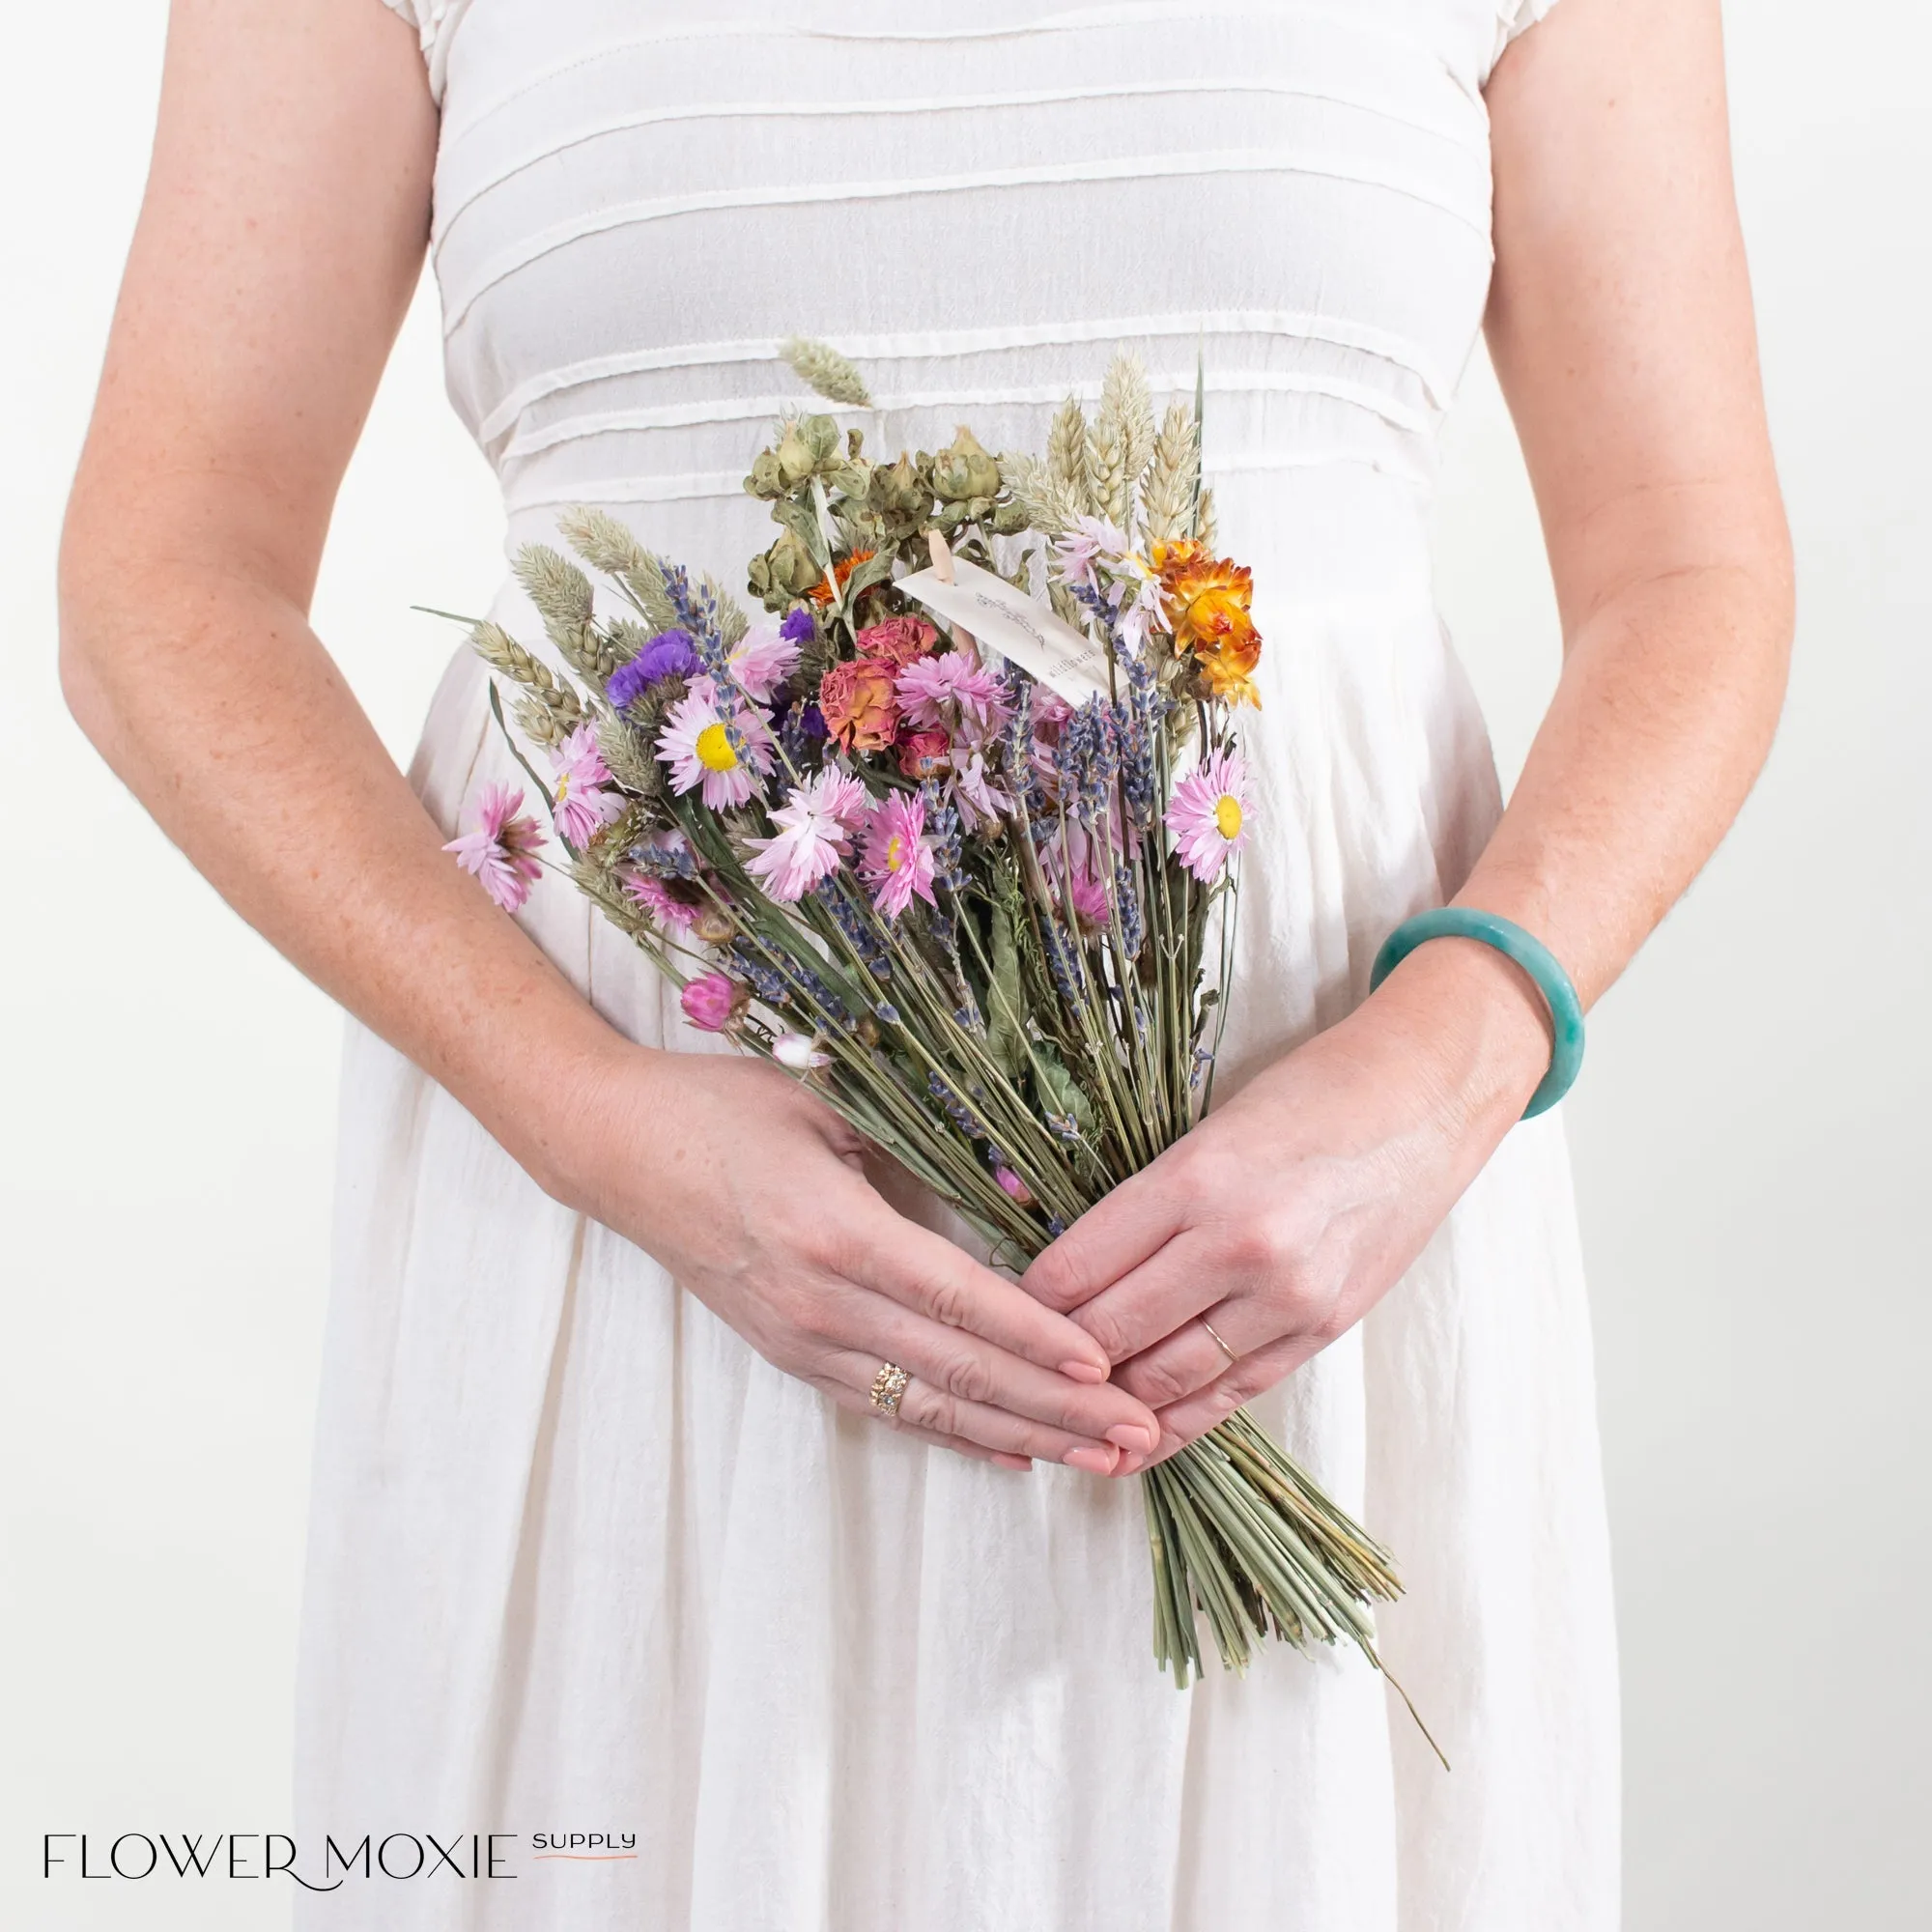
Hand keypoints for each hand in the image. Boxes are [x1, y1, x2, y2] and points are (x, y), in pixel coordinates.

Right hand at [555, 1046, 1161, 1474]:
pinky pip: (890, 1409)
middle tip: (1139, 1433)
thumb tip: (1014, 1177)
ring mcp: (803, 1341)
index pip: (958, 1299)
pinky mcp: (791, 1356)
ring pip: (931, 1406)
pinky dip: (960, 1435)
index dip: (1036, 1338)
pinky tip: (1018, 1455)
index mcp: (835, 1232)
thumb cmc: (723, 1110)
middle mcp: (821, 1303)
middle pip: (960, 1370)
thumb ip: (914, 1142)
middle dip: (1058, 1409)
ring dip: (1024, 1437)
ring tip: (1101, 1460)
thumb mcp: (825, 1101)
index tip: (1107, 1367)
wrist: (618, 1152)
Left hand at [1021, 940, 1552, 1469]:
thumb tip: (1068, 1264)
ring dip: (1110, 1402)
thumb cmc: (1310, 1095)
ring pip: (1167, 1378)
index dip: (1026, 1301)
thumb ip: (1147, 1199)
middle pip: (1114, 1332)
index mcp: (1196, 1179)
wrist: (1425, 1100)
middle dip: (1058, 1358)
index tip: (998, 1311)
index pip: (1079, 1267)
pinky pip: (1232, 1395)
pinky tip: (1136, 1441)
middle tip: (1018, 1369)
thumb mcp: (1209, 1128)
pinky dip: (1178, 1423)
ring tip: (1067, 1411)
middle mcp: (1239, 1245)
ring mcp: (1286, 1296)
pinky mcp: (1322, 1328)